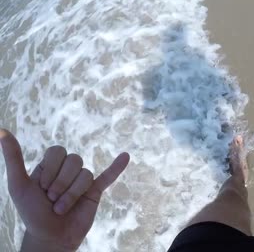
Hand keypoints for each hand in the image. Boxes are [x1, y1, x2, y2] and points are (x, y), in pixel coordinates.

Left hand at [0, 129, 129, 251]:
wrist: (49, 238)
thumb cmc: (32, 213)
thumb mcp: (19, 185)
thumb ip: (14, 159)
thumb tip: (2, 131)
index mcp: (50, 166)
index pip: (58, 152)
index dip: (51, 169)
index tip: (41, 187)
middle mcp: (67, 171)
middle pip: (74, 161)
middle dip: (61, 183)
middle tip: (51, 200)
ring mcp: (82, 181)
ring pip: (85, 174)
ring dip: (72, 194)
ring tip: (62, 208)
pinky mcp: (95, 191)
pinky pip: (108, 176)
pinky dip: (117, 167)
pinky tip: (125, 156)